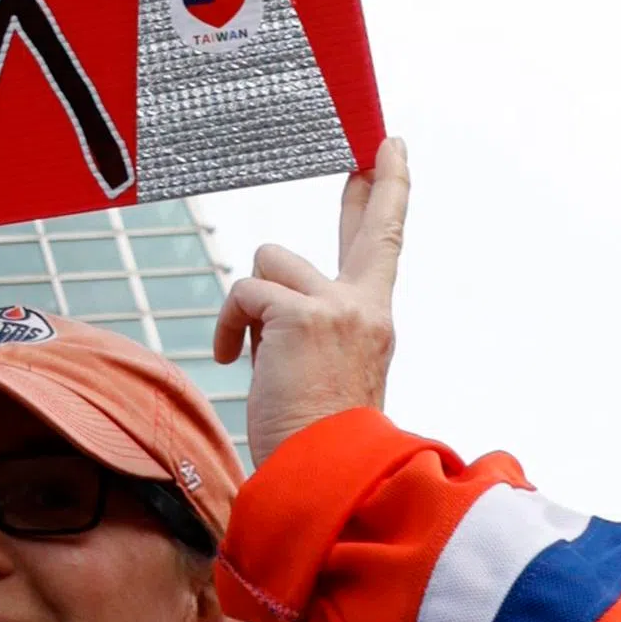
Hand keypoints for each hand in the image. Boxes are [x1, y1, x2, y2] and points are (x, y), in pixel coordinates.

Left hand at [213, 135, 413, 470]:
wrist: (324, 475)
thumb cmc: (317, 437)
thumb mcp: (323, 369)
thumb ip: (309, 324)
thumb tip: (271, 303)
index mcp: (375, 320)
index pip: (385, 245)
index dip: (388, 194)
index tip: (389, 152)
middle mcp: (365, 307)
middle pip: (367, 227)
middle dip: (373, 183)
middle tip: (378, 146)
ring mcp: (336, 307)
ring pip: (270, 263)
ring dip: (252, 304)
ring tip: (258, 356)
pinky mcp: (300, 315)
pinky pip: (244, 294)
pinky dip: (231, 326)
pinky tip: (237, 361)